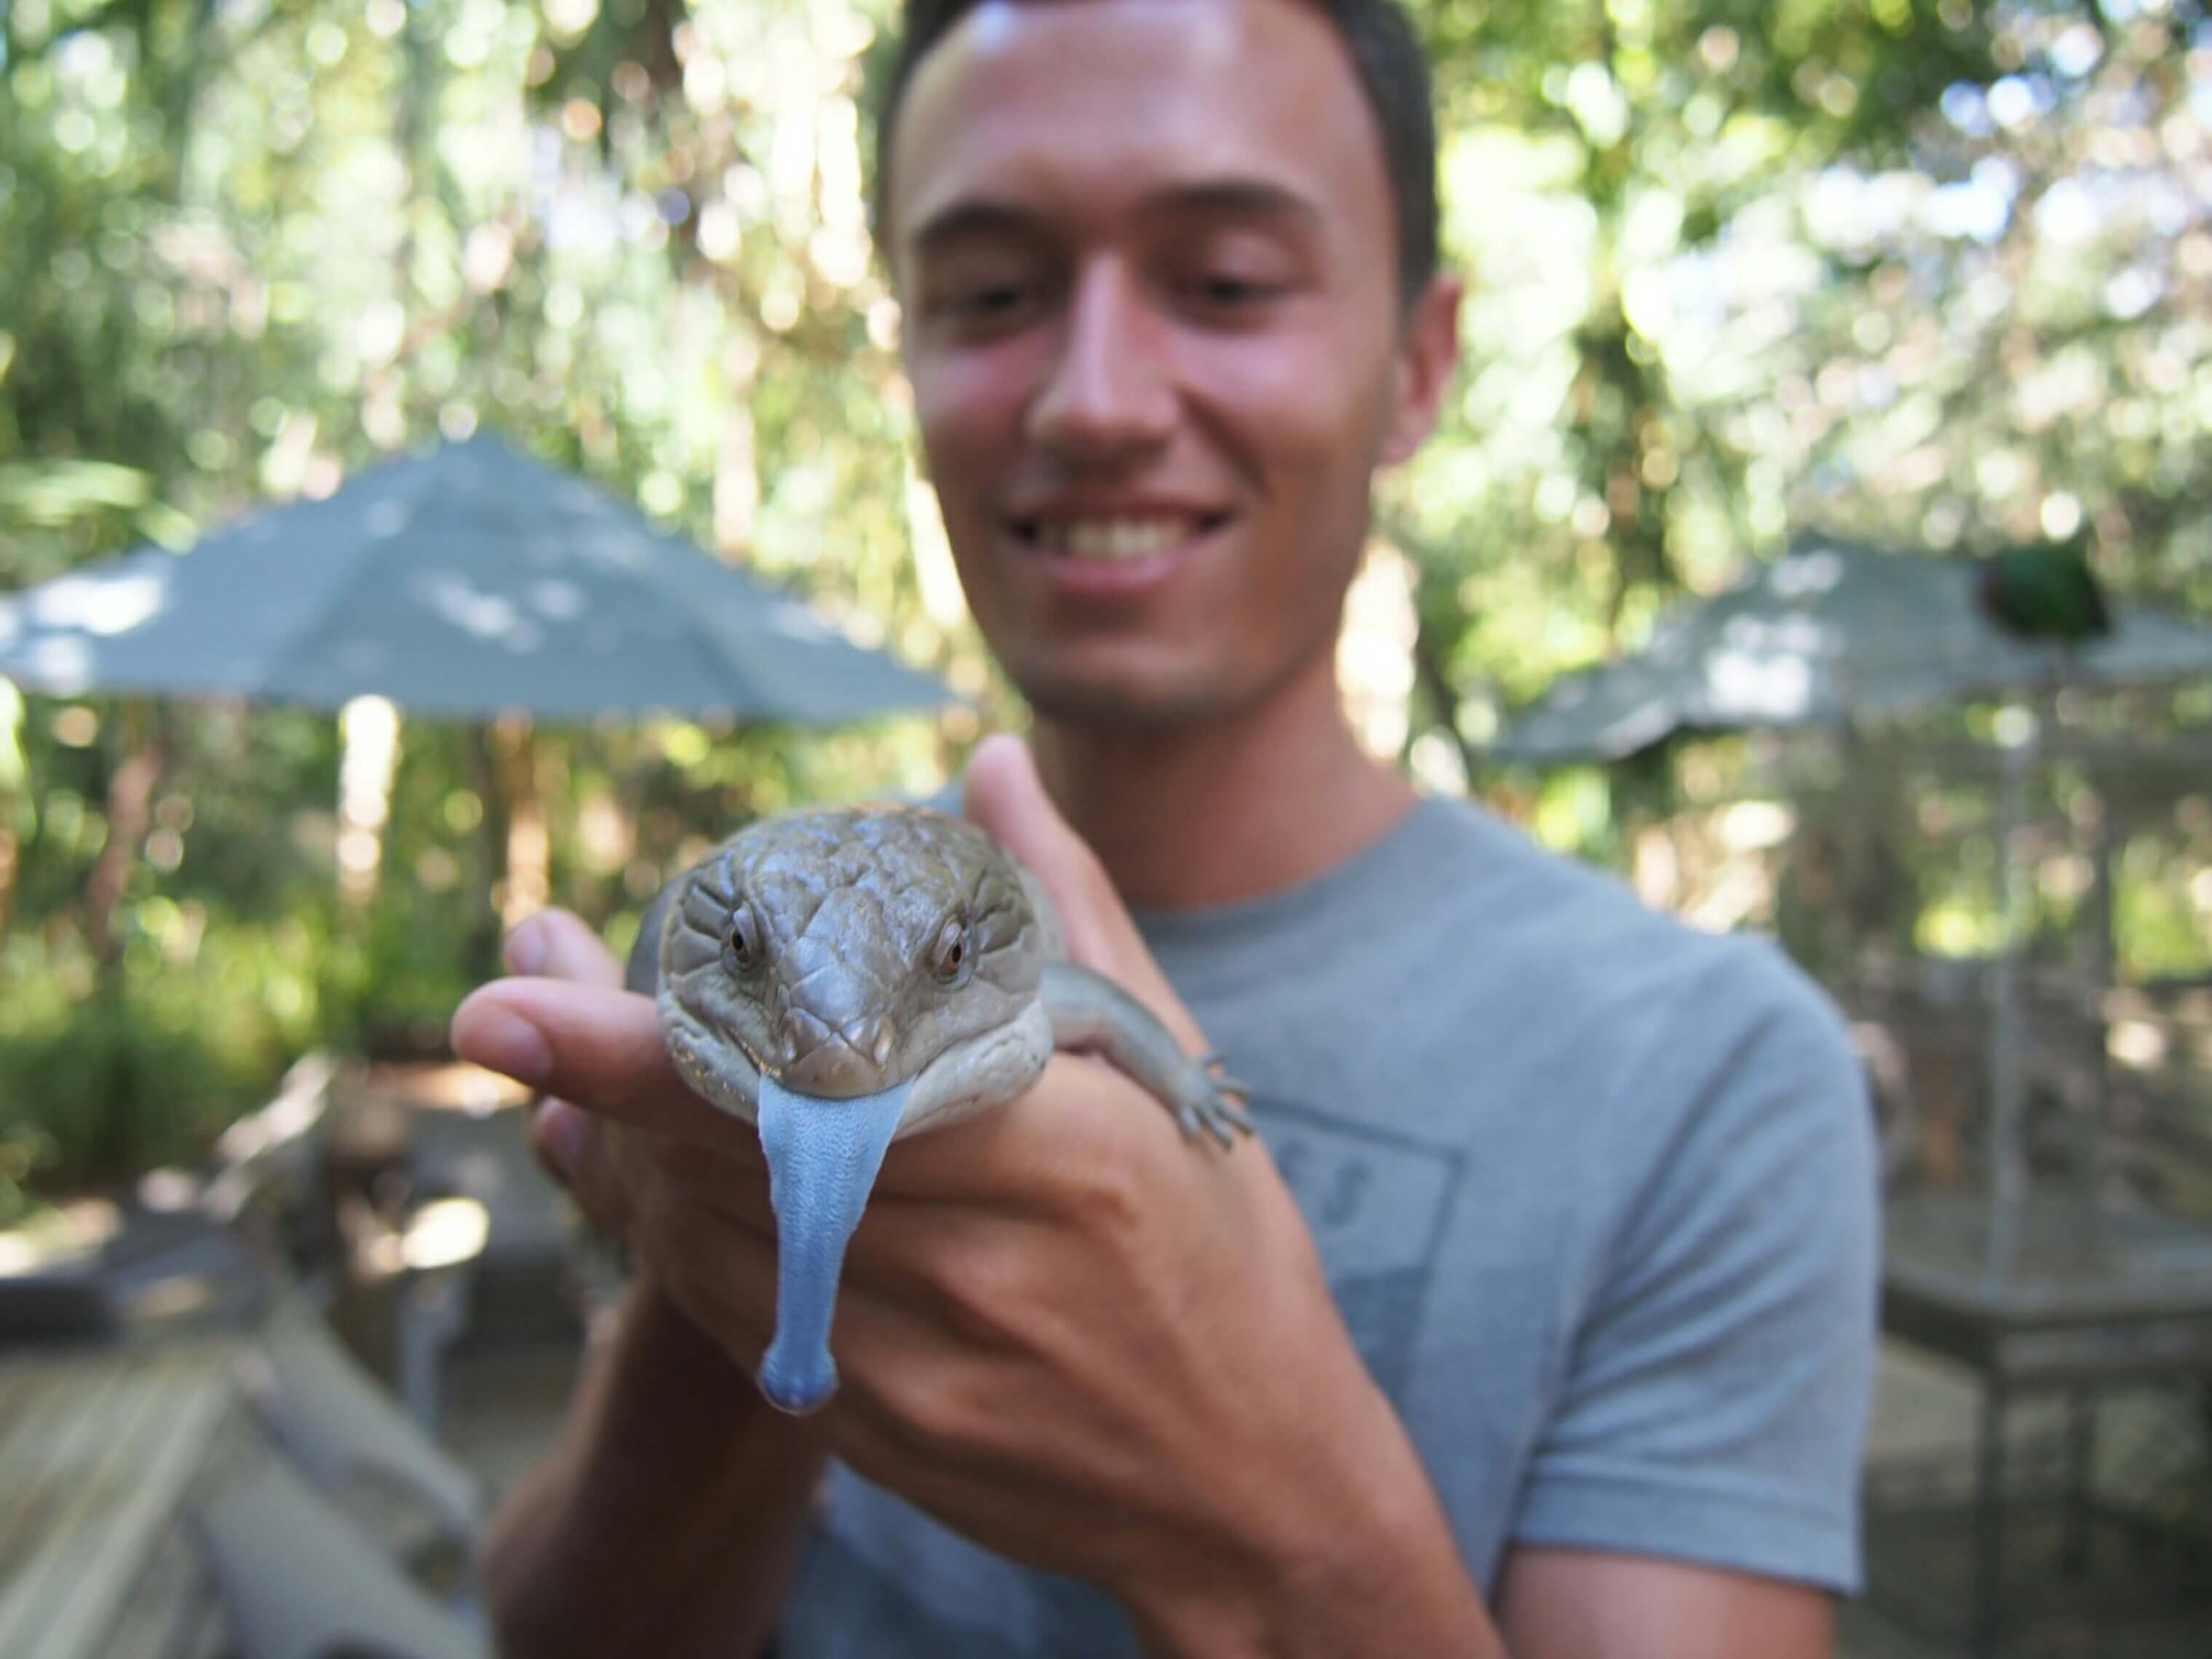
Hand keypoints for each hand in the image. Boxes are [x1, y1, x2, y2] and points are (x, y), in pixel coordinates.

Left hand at [452, 735, 1489, 1655]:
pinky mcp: (876, 1429)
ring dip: (628, 1148)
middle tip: (503, 1001)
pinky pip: (732, 1315)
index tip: (513, 1006)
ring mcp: (917, 1363)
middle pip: (727, 1158)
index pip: (812, 1082)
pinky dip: (675, 1232)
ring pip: (708, 1238)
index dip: (641, 1054)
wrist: (1250, 1485)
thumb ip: (1062, 912)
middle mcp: (977, 1262)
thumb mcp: (1168, 1075)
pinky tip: (652, 1171)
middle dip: (596, 1078)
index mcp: (1060, 1149)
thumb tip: (983, 764)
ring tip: (573, 1069)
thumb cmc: (1223, 1253)